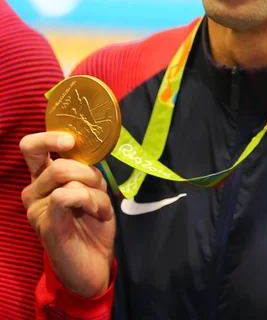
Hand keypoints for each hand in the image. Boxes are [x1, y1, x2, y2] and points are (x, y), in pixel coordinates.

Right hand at [20, 131, 115, 297]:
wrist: (95, 262)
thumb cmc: (93, 221)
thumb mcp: (94, 188)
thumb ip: (86, 169)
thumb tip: (88, 150)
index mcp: (44, 177)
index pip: (32, 147)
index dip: (50, 138)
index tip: (72, 141)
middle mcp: (35, 190)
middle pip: (57, 164)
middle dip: (86, 171)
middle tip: (97, 185)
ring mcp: (36, 208)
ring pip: (68, 179)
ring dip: (95, 191)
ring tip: (100, 208)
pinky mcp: (45, 223)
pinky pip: (66, 196)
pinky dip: (90, 201)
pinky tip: (98, 214)